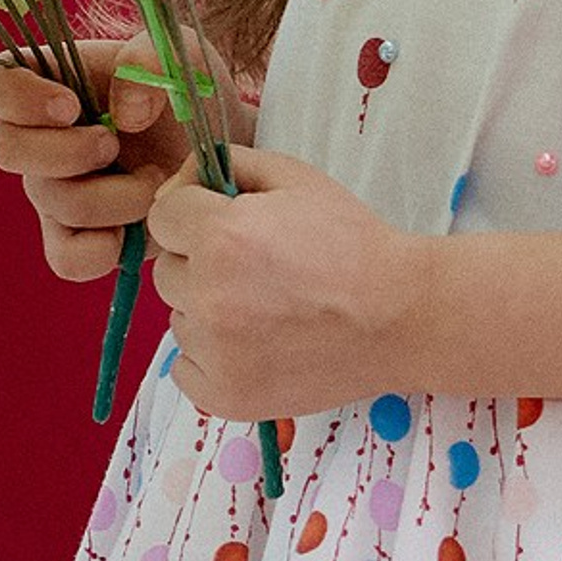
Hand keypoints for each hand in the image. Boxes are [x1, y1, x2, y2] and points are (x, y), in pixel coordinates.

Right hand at [0, 36, 199, 283]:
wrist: (220, 151)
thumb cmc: (189, 95)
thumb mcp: (186, 56)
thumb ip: (153, 58)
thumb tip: (122, 112)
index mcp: (54, 83)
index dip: (17, 96)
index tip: (70, 105)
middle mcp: (42, 139)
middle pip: (6, 149)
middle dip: (67, 150)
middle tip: (114, 143)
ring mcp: (56, 192)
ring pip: (54, 201)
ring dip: (116, 193)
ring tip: (158, 179)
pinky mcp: (79, 239)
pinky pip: (68, 259)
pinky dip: (108, 246)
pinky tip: (143, 224)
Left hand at [147, 146, 433, 421]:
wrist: (398, 316)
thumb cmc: (350, 241)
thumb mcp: (296, 178)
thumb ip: (231, 164)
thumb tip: (178, 183)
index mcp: (223, 236)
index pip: (164, 216)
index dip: (196, 213)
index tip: (227, 221)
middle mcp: (209, 295)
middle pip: (168, 270)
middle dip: (200, 261)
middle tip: (254, 266)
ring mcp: (215, 352)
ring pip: (180, 319)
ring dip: (208, 310)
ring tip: (265, 307)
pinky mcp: (224, 396)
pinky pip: (186, 367)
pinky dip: (212, 356)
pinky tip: (256, 343)